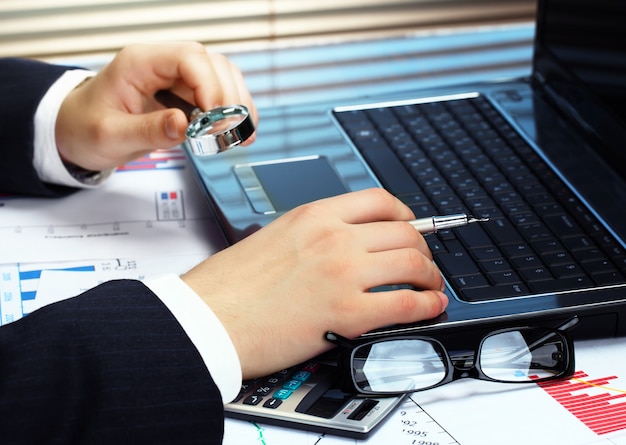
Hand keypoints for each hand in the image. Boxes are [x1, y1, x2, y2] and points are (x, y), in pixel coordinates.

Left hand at [55, 42, 256, 171]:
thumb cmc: (85, 127)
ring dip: (238, 104)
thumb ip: (148, 130)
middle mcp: (161, 64)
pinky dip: (233, 113)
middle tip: (234, 131)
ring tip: (243, 134)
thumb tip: (185, 125)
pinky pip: (217, 94)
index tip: (217, 118)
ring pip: (222, 77)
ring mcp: (174, 77)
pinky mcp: (183, 94)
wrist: (75, 130)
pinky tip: (240, 132)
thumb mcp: (110, 135)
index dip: (211, 86)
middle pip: (213, 65)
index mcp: (139, 63)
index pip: (189, 59)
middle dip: (230, 97)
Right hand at [181, 188, 447, 378]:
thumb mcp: (273, 236)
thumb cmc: (230, 284)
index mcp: (314, 215)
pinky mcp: (346, 313)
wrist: (206, 318)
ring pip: (413, 264)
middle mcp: (334, 238)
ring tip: (430, 287)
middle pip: (405, 232)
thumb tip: (341, 243)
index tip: (410, 226)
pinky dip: (427, 305)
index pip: (379, 200)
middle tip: (423, 263)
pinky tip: (429, 307)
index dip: (405, 214)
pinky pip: (405, 304)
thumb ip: (312, 234)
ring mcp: (342, 273)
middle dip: (423, 249)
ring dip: (430, 277)